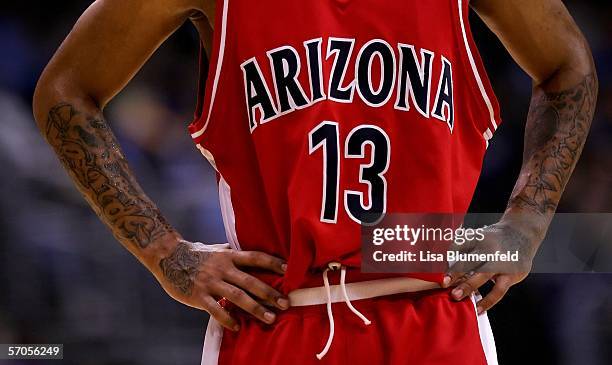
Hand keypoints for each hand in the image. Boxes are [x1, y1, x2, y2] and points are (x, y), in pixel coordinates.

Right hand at [154, 239, 288, 330]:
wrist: (167, 256)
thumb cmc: (196, 253)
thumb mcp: (217, 249)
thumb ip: (234, 253)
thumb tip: (252, 254)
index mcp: (229, 256)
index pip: (255, 258)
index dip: (272, 263)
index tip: (289, 270)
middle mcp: (222, 268)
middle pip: (250, 281)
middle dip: (269, 293)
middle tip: (286, 303)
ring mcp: (211, 283)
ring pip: (237, 297)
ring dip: (255, 308)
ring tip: (270, 318)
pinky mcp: (198, 296)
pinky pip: (216, 310)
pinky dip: (227, 319)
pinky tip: (238, 326)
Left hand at [442, 218, 542, 314]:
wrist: (523, 233)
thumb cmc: (494, 238)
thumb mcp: (477, 236)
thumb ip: (460, 247)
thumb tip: (439, 260)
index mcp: (478, 238)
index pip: (459, 246)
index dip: (447, 256)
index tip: (435, 267)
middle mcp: (489, 249)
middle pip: (470, 260)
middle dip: (456, 272)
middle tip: (443, 283)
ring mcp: (502, 262)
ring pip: (483, 275)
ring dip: (469, 286)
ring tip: (456, 296)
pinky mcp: (513, 274)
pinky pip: (499, 290)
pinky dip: (488, 301)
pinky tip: (478, 309)